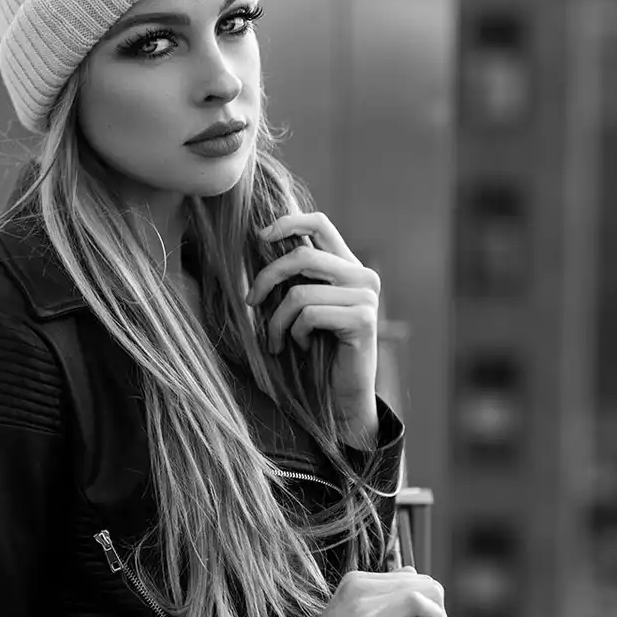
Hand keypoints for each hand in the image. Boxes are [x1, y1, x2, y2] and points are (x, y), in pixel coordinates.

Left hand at [244, 211, 379, 424]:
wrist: (339, 394)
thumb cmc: (313, 350)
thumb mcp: (301, 305)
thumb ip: (293, 276)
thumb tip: (259, 241)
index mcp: (347, 266)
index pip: (320, 223)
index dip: (288, 222)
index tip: (261, 236)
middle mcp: (362, 276)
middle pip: (301, 256)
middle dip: (266, 278)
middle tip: (251, 301)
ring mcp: (366, 297)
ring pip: (299, 292)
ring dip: (277, 321)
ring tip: (280, 339)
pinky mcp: (363, 319)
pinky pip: (309, 315)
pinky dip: (294, 334)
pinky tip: (301, 347)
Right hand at [298, 567, 447, 616]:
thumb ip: (382, 608)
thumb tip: (416, 593)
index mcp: (354, 583)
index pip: (412, 578)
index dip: (428, 609)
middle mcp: (357, 585)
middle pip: (425, 583)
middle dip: (437, 616)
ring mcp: (360, 601)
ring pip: (426, 591)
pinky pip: (418, 605)